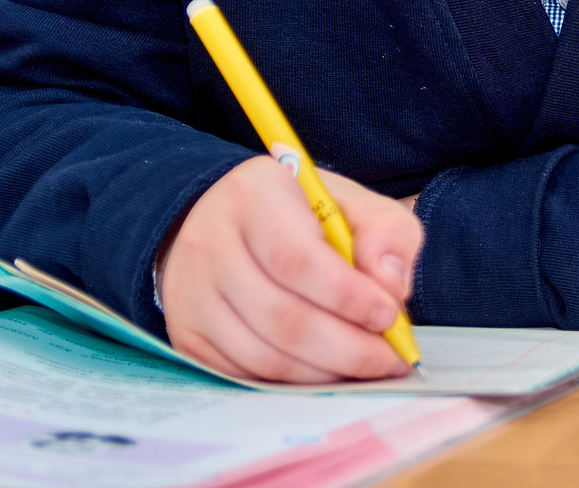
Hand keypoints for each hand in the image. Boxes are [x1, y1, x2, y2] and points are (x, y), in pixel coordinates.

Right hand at [158, 157, 421, 382]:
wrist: (221, 221)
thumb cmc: (297, 214)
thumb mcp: (349, 202)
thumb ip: (385, 232)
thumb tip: (390, 286)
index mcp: (253, 195)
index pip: (296, 258)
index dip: (347, 295)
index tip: (389, 314)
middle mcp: (210, 243)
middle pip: (281, 317)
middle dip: (347, 348)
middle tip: (389, 357)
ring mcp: (192, 294)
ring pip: (264, 356)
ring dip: (325, 372)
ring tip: (366, 366)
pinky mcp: (187, 335)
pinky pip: (246, 375)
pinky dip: (295, 382)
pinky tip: (327, 370)